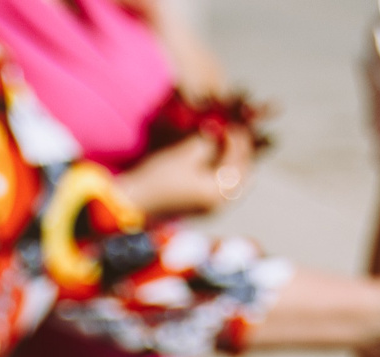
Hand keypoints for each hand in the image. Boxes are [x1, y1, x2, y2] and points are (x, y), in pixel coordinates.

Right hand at [115, 128, 255, 222]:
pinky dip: (227, 174)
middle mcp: (220, 204)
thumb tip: (219, 131)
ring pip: (236, 184)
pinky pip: (226, 190)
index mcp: (217, 193)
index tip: (232, 125)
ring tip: (230, 145)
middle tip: (236, 134)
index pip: (237, 163)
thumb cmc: (157, 179)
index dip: (237, 142)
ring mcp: (212, 209)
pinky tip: (220, 160)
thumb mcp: (184, 155)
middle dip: (242, 154)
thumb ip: (206, 142)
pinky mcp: (204, 208)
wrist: (135, 203)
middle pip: (243, 176)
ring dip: (236, 164)